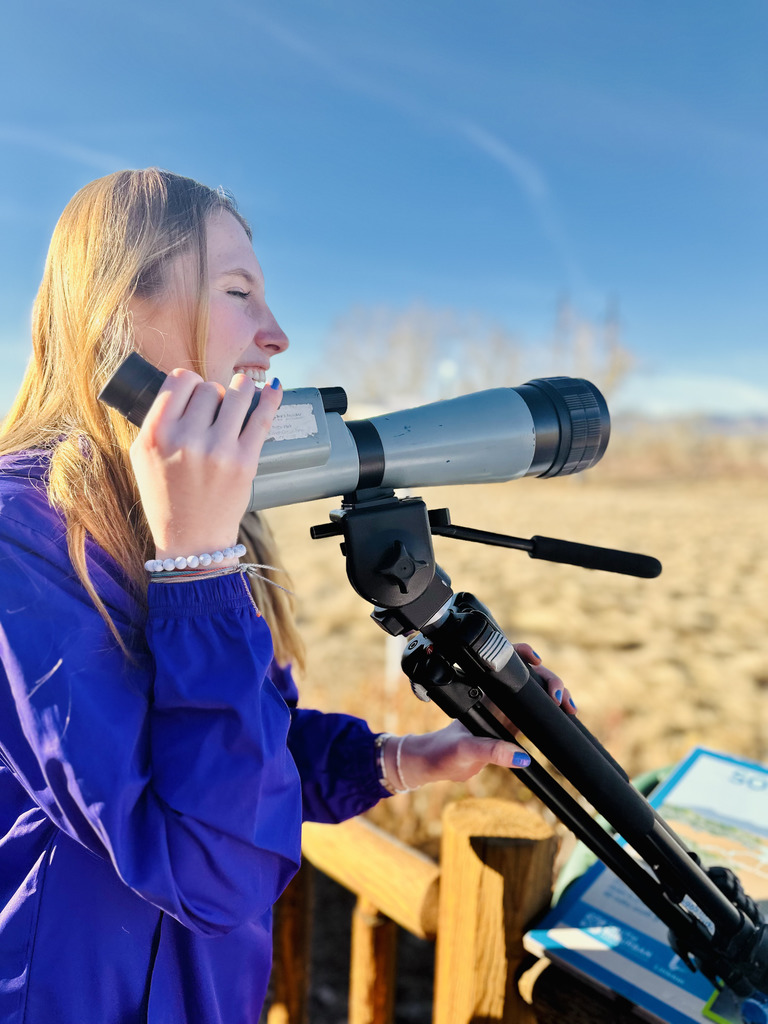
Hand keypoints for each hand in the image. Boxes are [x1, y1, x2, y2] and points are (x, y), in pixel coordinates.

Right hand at [129, 369, 281, 559]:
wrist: (192, 541)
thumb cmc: (166, 497)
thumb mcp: (142, 457)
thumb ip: (157, 420)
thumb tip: (186, 385)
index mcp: (155, 435)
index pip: (178, 381)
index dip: (189, 383)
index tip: (195, 393)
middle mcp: (184, 439)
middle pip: (208, 388)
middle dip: (213, 394)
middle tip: (214, 411)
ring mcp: (217, 450)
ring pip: (236, 394)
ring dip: (241, 389)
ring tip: (242, 393)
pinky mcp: (244, 461)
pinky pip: (262, 418)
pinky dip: (271, 398)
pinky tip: (275, 388)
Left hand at [385, 645, 574, 788]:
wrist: (438, 764)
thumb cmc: (445, 751)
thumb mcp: (467, 750)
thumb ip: (492, 751)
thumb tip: (522, 757)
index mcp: (485, 693)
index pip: (507, 663)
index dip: (525, 655)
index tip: (539, 663)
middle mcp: (498, 697)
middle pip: (530, 676)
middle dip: (551, 680)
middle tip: (562, 700)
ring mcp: (507, 709)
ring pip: (537, 692)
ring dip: (557, 694)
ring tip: (569, 708)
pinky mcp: (514, 725)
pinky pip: (538, 711)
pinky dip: (553, 710)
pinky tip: (565, 715)